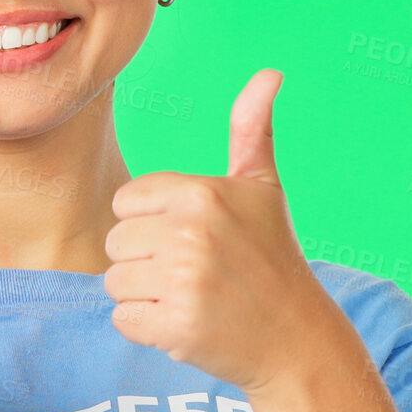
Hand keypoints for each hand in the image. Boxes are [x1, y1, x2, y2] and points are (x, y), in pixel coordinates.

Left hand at [103, 68, 344, 394]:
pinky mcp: (176, 326)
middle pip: (115, 243)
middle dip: (144, 262)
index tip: (192, 240)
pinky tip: (186, 324)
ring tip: (190, 297)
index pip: (126, 202)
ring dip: (144, 296)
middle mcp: (192, 232)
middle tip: (193, 274)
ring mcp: (183, 281)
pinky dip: (147, 328)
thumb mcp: (264, 188)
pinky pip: (123, 319)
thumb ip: (252, 129)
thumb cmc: (273, 257)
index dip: (151, 224)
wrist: (297, 338)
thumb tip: (270, 73)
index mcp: (202, 192)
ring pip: (114, 282)